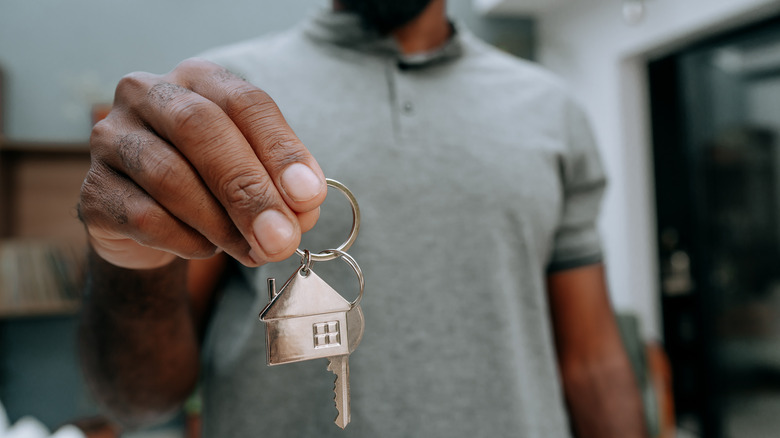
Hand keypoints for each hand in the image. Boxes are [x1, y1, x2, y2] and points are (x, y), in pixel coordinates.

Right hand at [79, 58, 325, 268]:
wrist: (152, 225)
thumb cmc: (213, 186)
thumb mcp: (255, 175)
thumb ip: (281, 187)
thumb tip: (303, 210)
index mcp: (200, 80)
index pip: (246, 102)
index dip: (281, 150)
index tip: (309, 197)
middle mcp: (148, 94)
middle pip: (201, 129)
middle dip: (249, 189)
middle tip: (281, 238)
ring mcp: (111, 138)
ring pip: (169, 176)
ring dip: (221, 223)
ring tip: (253, 251)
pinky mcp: (93, 190)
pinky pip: (144, 216)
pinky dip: (185, 240)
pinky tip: (206, 248)